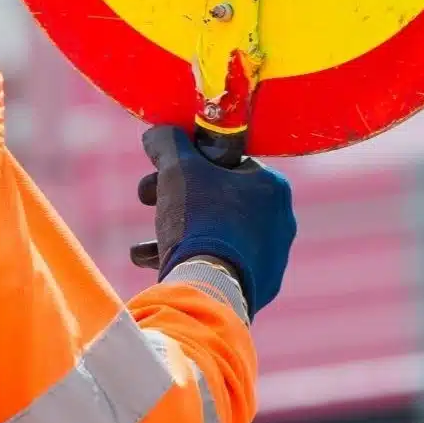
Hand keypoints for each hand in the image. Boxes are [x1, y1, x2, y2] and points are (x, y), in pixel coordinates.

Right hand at [130, 125, 295, 314]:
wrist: (210, 286)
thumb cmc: (199, 219)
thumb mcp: (177, 168)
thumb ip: (167, 143)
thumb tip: (157, 134)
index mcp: (272, 187)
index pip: (226, 161)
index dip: (187, 160)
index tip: (160, 168)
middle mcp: (280, 221)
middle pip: (216, 197)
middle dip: (174, 196)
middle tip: (145, 197)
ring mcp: (271, 258)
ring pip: (213, 233)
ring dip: (174, 231)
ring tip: (143, 245)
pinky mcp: (258, 287)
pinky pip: (218, 262)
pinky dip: (187, 258)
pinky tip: (151, 262)